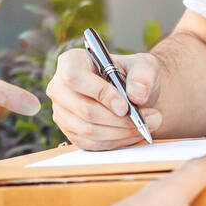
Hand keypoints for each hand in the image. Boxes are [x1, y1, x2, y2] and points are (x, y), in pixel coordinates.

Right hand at [46, 48, 163, 150]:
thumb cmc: (132, 75)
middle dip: (119, 120)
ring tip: (143, 126)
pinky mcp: (70, 132)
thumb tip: (137, 95)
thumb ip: (143, 75)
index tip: (125, 106)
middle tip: (145, 119)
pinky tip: (131, 134)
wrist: (130, 93)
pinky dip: (115, 142)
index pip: (75, 77)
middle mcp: (60, 88)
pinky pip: (91, 144)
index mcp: (71, 62)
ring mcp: (62, 112)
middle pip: (84, 110)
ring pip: (88, 130)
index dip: (100, 93)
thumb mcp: (144, 65)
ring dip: (120, 133)